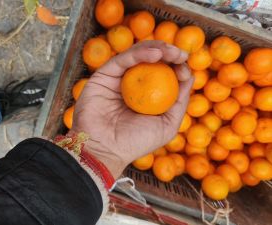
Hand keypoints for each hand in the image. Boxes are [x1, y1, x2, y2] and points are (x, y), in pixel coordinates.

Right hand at [71, 41, 193, 178]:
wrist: (105, 149)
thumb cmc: (136, 142)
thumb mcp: (167, 125)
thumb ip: (179, 102)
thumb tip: (190, 77)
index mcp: (147, 96)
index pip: (164, 75)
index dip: (176, 68)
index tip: (185, 68)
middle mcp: (133, 85)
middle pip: (152, 62)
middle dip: (169, 54)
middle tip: (181, 54)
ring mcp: (118, 79)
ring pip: (137, 55)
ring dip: (156, 48)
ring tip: (170, 51)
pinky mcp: (104, 75)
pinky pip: (123, 59)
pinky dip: (140, 54)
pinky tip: (155, 54)